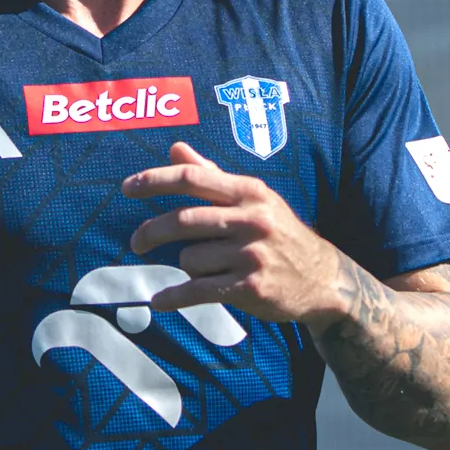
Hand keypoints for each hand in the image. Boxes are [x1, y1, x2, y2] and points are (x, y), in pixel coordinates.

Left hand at [123, 142, 346, 328]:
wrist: (323, 279)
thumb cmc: (278, 233)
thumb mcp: (253, 198)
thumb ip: (212, 174)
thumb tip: (175, 148)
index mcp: (249, 192)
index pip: (193, 179)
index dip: (155, 180)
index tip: (127, 188)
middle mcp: (252, 220)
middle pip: (184, 220)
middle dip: (151, 231)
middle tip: (136, 242)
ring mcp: (252, 255)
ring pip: (190, 258)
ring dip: (186, 265)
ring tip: (205, 268)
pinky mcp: (251, 288)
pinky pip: (199, 291)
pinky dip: (174, 297)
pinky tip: (159, 301)